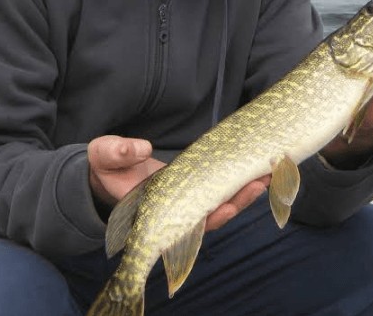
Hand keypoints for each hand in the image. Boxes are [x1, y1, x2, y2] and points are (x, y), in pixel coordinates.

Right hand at [88, 135, 270, 230]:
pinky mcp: (196, 184)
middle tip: (260, 183)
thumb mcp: (105, 155)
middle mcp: (177, 210)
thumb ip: (117, 153)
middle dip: (238, 201)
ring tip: (267, 171)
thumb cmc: (106, 167)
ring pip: (222, 200)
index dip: (207, 218)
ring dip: (245, 189)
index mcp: (155, 211)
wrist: (111, 170)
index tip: (225, 208)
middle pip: (214, 214)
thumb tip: (140, 149)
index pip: (186, 221)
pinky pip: (221, 185)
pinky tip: (256, 165)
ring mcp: (188, 198)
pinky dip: (239, 177)